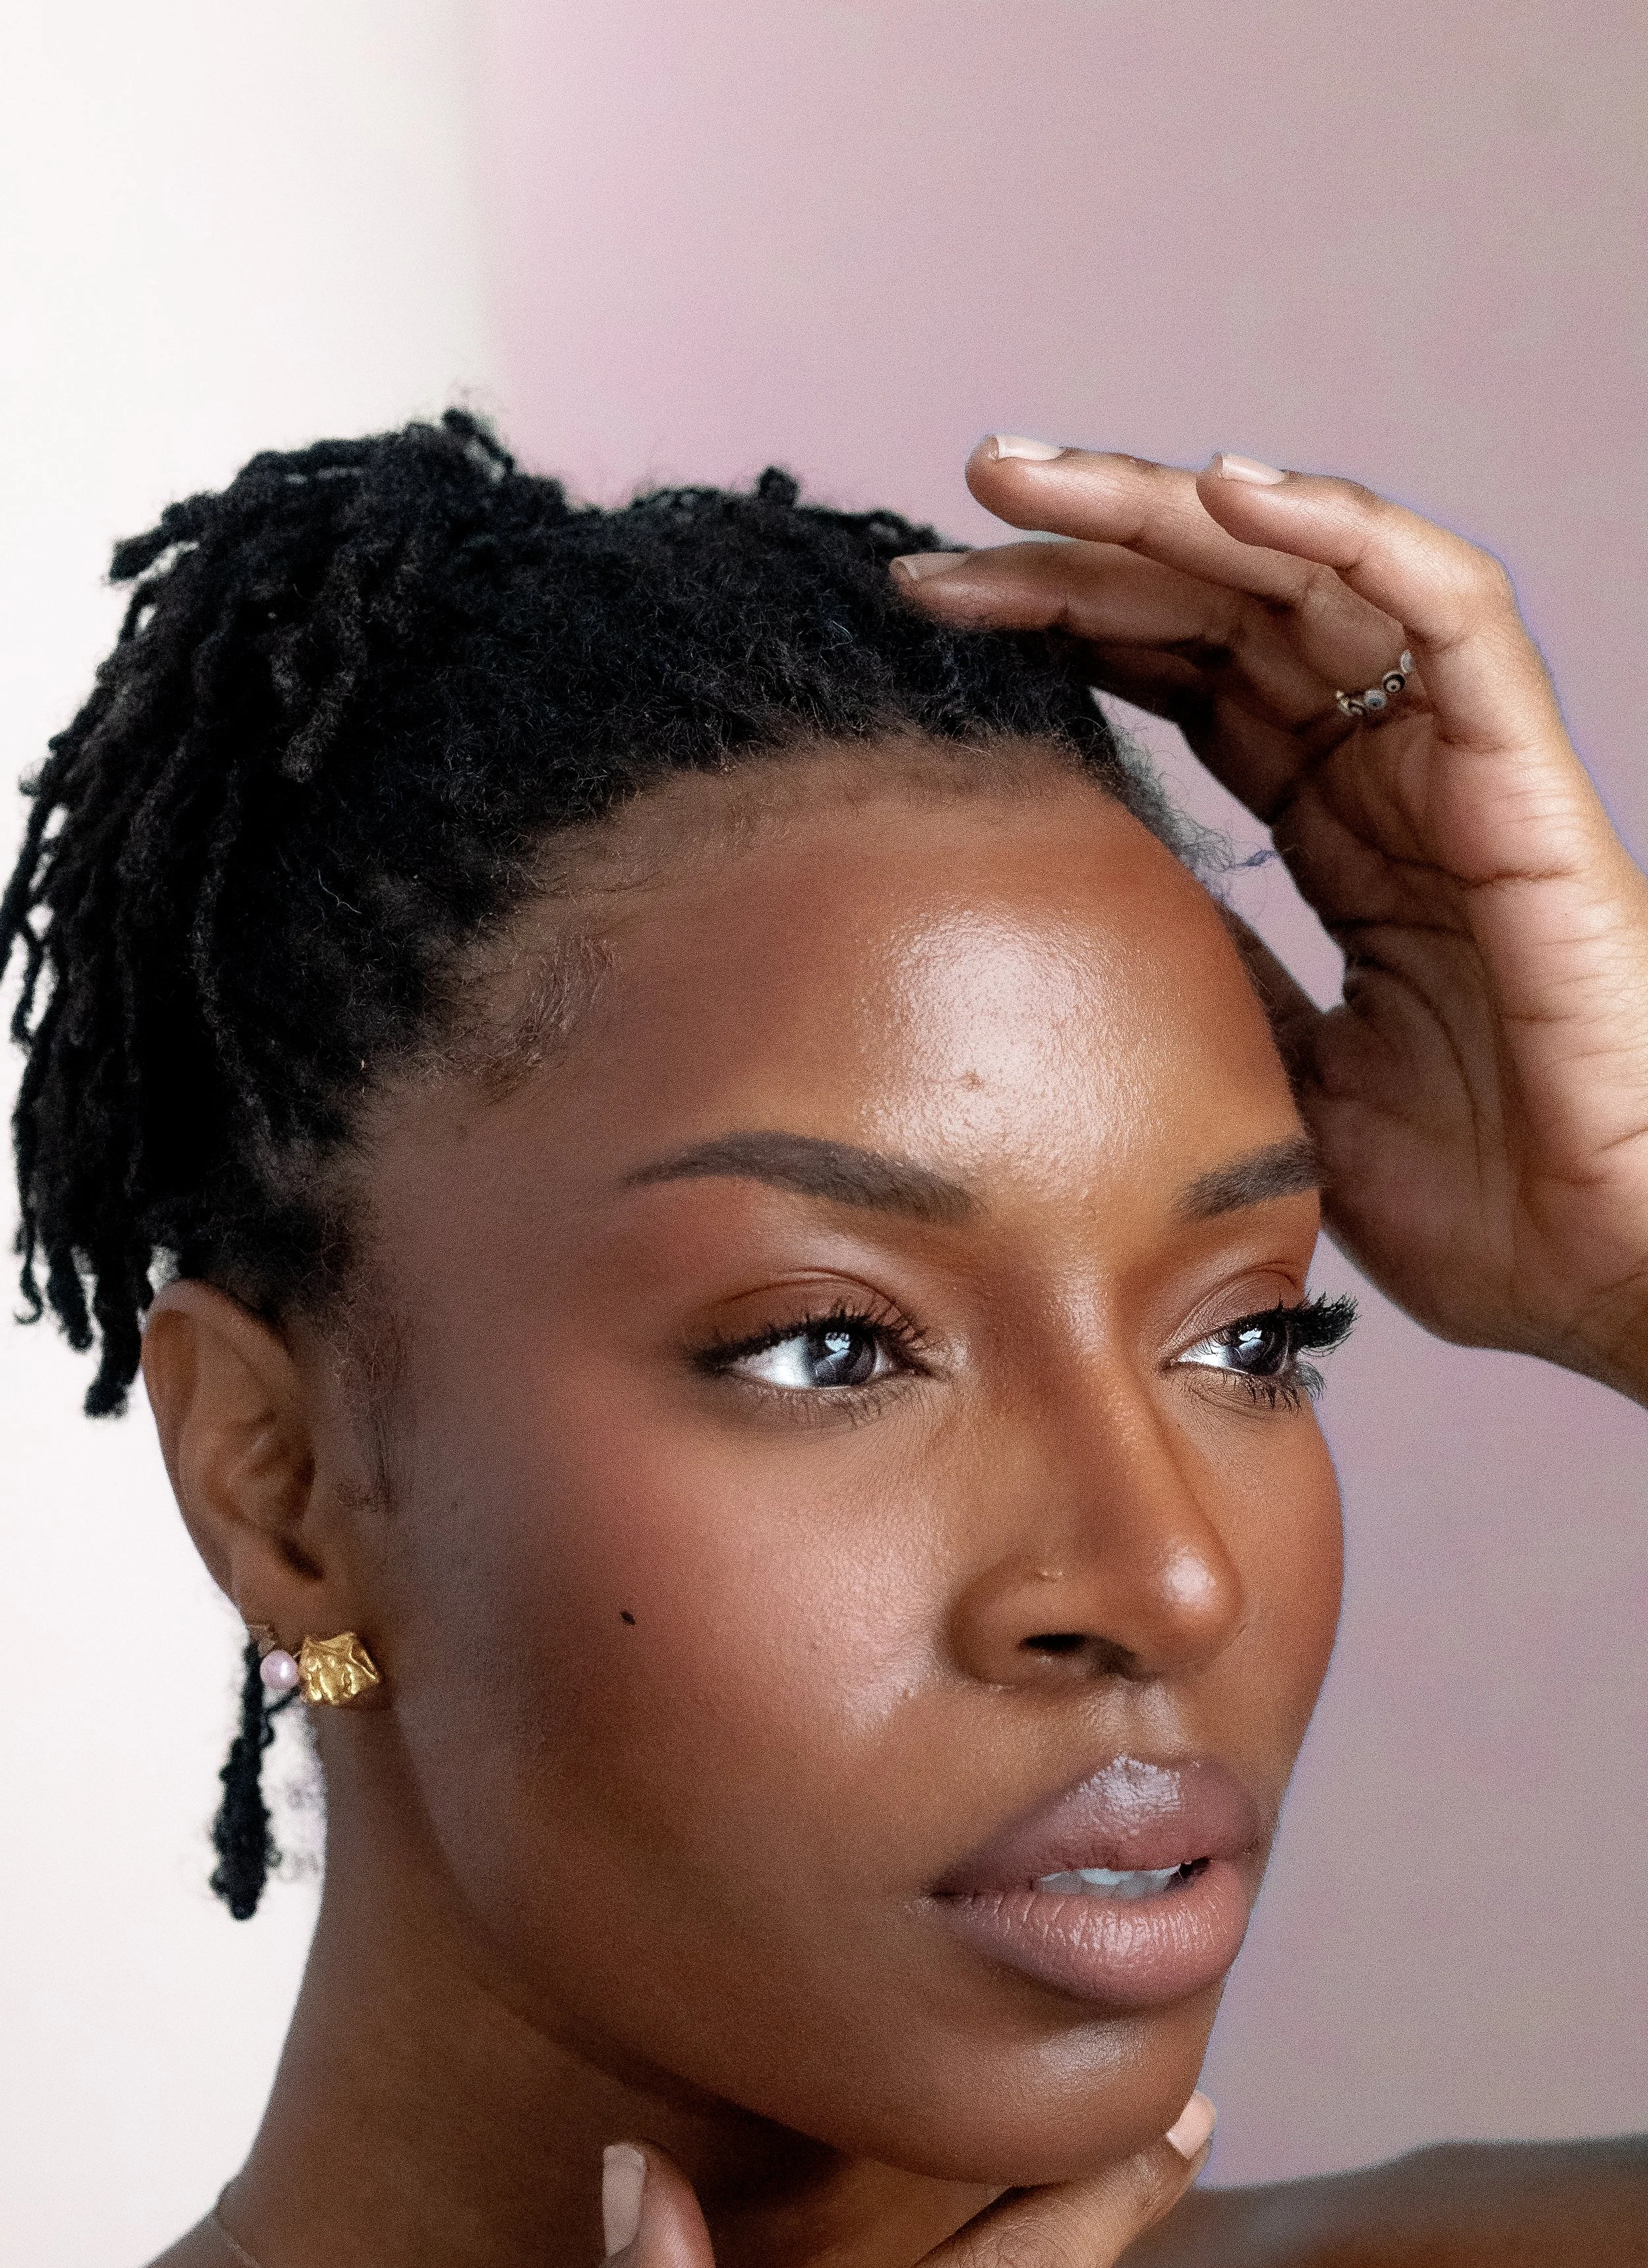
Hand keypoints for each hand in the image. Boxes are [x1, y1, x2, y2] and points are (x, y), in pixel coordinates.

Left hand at [894, 441, 1647, 1405]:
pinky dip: (1341, 536)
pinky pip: (1445, 612)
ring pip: (1311, 578)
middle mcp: (1395, 775)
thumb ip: (1203, 967)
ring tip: (1027, 476)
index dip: (1072, 625)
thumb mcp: (1275, 1073)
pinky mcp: (1528, 780)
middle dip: (1089, 545)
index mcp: (1340, 836)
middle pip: (1230, 609)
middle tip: (964, 496)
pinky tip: (1222, 492)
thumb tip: (1076, 900)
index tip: (940, 609)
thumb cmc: (1483, 1198)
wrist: (1610, 1274)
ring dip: (1167, 511)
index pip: (1191, 684)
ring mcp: (1463, 766)